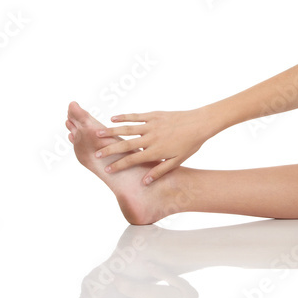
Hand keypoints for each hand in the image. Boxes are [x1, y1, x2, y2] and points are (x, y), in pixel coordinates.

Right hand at [94, 108, 213, 183]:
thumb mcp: (177, 161)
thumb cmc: (190, 144)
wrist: (201, 123)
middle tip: (96, 154)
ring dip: (111, 131)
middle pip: (126, 145)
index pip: (133, 160)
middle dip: (110, 150)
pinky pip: (136, 116)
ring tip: (97, 134)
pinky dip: (124, 117)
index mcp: (156, 151)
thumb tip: (143, 182)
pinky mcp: (154, 115)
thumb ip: (159, 171)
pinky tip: (113, 118)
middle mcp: (151, 138)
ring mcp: (152, 125)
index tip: (107, 169)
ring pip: (127, 129)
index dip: (119, 165)